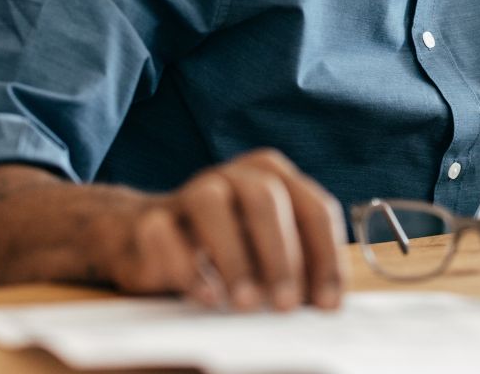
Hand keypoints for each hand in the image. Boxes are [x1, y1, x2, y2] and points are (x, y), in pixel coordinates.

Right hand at [108, 148, 346, 311]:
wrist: (153, 239)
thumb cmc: (228, 247)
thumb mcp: (271, 254)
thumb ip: (298, 269)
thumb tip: (325, 304)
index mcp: (275, 177)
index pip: (314, 208)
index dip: (325, 257)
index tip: (327, 304)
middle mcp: (235, 175)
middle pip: (264, 198)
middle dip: (280, 255)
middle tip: (285, 304)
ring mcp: (191, 191)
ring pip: (210, 202)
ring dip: (233, 256)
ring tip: (246, 303)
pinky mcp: (152, 218)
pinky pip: (163, 231)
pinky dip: (186, 265)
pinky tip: (207, 296)